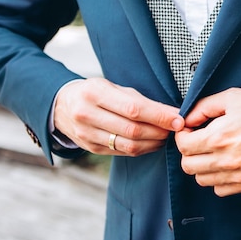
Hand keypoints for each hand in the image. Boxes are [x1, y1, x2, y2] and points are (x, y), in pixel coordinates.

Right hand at [54, 78, 183, 155]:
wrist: (61, 105)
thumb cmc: (94, 93)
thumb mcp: (112, 87)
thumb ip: (139, 100)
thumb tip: (171, 113)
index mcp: (94, 93)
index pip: (133, 109)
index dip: (159, 116)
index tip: (179, 119)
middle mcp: (87, 115)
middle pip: (133, 130)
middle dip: (160, 131)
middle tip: (177, 129)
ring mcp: (87, 135)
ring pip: (129, 145)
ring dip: (154, 143)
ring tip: (167, 136)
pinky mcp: (91, 148)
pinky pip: (123, 152)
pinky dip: (143, 149)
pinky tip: (153, 142)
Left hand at [175, 88, 240, 196]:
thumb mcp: (235, 97)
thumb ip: (205, 106)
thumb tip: (189, 117)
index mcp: (220, 137)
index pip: (183, 145)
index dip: (183, 135)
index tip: (190, 129)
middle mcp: (227, 159)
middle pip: (188, 166)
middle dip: (189, 151)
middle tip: (199, 140)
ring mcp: (239, 174)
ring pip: (202, 180)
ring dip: (202, 166)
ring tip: (213, 151)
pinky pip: (220, 190)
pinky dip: (217, 179)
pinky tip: (226, 164)